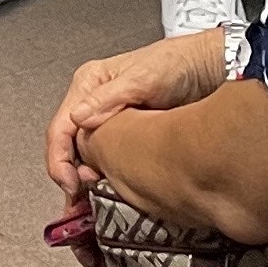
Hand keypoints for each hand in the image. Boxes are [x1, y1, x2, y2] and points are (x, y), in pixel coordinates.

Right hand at [46, 28, 231, 197]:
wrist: (208, 70)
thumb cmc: (177, 64)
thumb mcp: (143, 79)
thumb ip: (109, 98)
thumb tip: (78, 118)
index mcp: (88, 84)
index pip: (60, 128)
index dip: (59, 161)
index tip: (71, 185)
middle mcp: (92, 102)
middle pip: (67, 146)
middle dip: (69, 176)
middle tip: (80, 201)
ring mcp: (106, 119)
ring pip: (83, 155)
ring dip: (83, 180)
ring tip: (89, 203)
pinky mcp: (123, 134)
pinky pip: (102, 158)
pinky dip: (101, 177)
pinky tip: (105, 193)